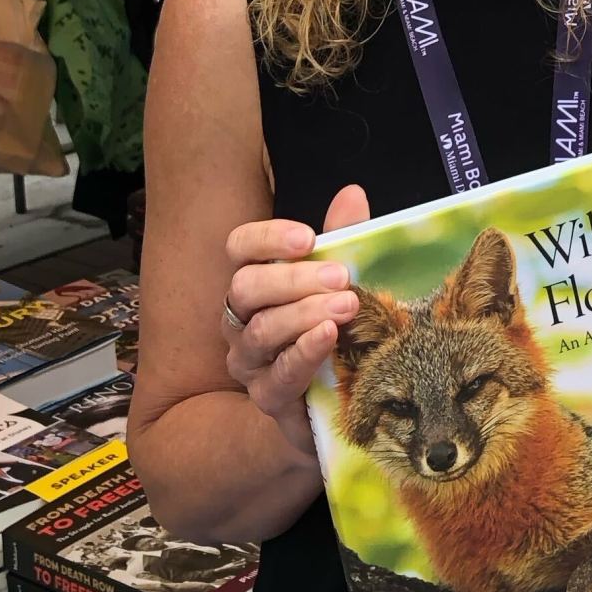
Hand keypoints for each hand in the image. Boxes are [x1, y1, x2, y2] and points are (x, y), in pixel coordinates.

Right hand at [221, 183, 369, 460]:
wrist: (340, 395)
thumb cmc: (334, 323)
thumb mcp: (340, 277)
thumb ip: (343, 238)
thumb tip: (352, 194)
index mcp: (254, 280)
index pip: (239, 248)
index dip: (267, 239)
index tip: (307, 238)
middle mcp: (240, 318)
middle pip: (246, 288)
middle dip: (293, 279)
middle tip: (340, 277)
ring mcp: (249, 360)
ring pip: (260, 331)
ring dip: (304, 314)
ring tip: (346, 306)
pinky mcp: (268, 396)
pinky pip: (278, 375)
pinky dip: (303, 353)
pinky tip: (327, 337)